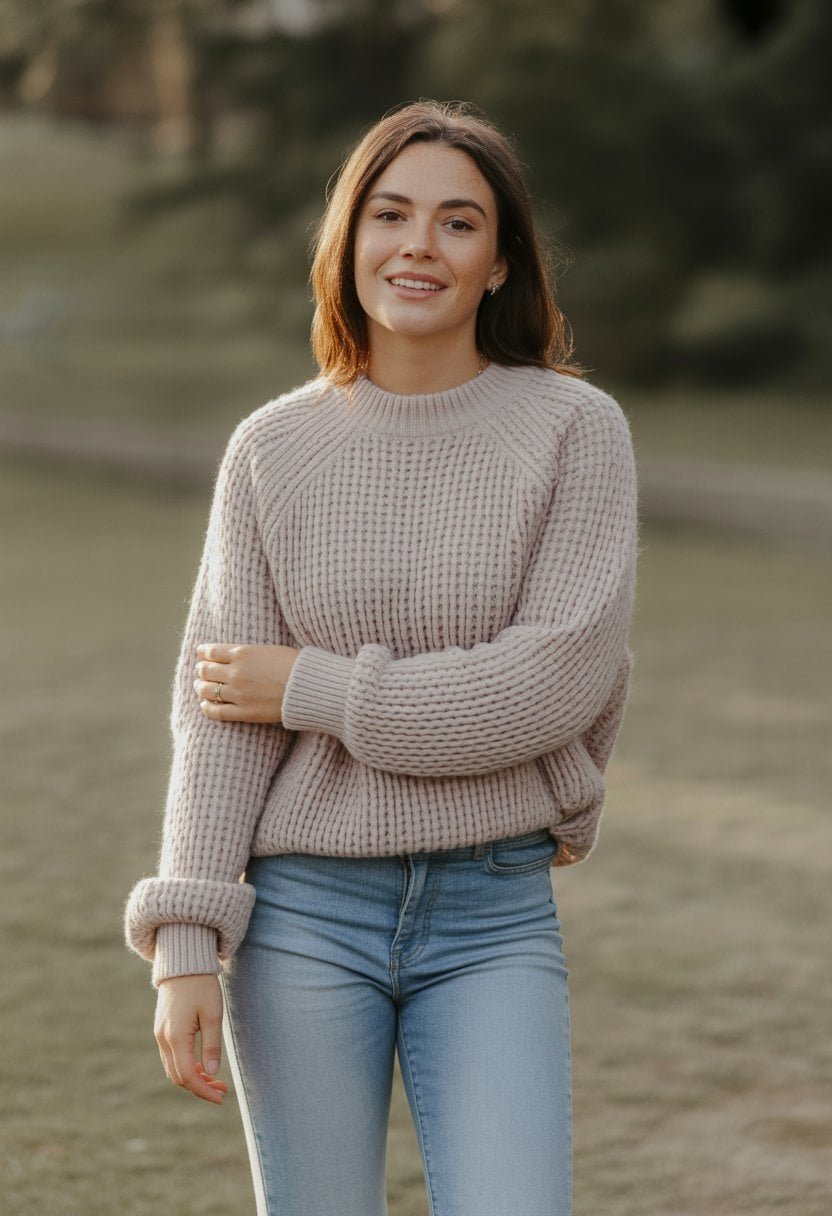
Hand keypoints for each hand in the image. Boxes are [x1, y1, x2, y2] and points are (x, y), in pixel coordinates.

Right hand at [154, 973, 228, 1104]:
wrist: (183, 963)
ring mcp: (160, 1034)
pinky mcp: (162, 1029)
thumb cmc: (202, 986)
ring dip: (193, 1078)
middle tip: (222, 1089)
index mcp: (175, 1037)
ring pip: (173, 1068)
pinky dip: (186, 1066)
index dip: (204, 1091)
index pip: (188, 1076)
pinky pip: (171, 1057)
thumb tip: (212, 1072)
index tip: (221, 1097)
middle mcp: (163, 1038)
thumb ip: (211, 1045)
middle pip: (178, 1076)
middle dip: (199, 1087)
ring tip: (215, 1080)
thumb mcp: (213, 1014)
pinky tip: (203, 1064)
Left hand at [194, 642, 298, 722]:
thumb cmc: (295, 664)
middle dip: (202, 669)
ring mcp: (238, 693)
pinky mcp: (244, 712)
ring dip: (200, 687)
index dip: (203, 652)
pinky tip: (205, 705)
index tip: (201, 653)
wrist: (308, 687)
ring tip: (200, 687)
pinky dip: (207, 708)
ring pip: (207, 690)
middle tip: (201, 671)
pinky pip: (217, 711)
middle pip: (206, 670)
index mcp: (242, 653)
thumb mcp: (270, 649)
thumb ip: (249, 652)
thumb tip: (237, 654)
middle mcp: (235, 672)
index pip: (211, 651)